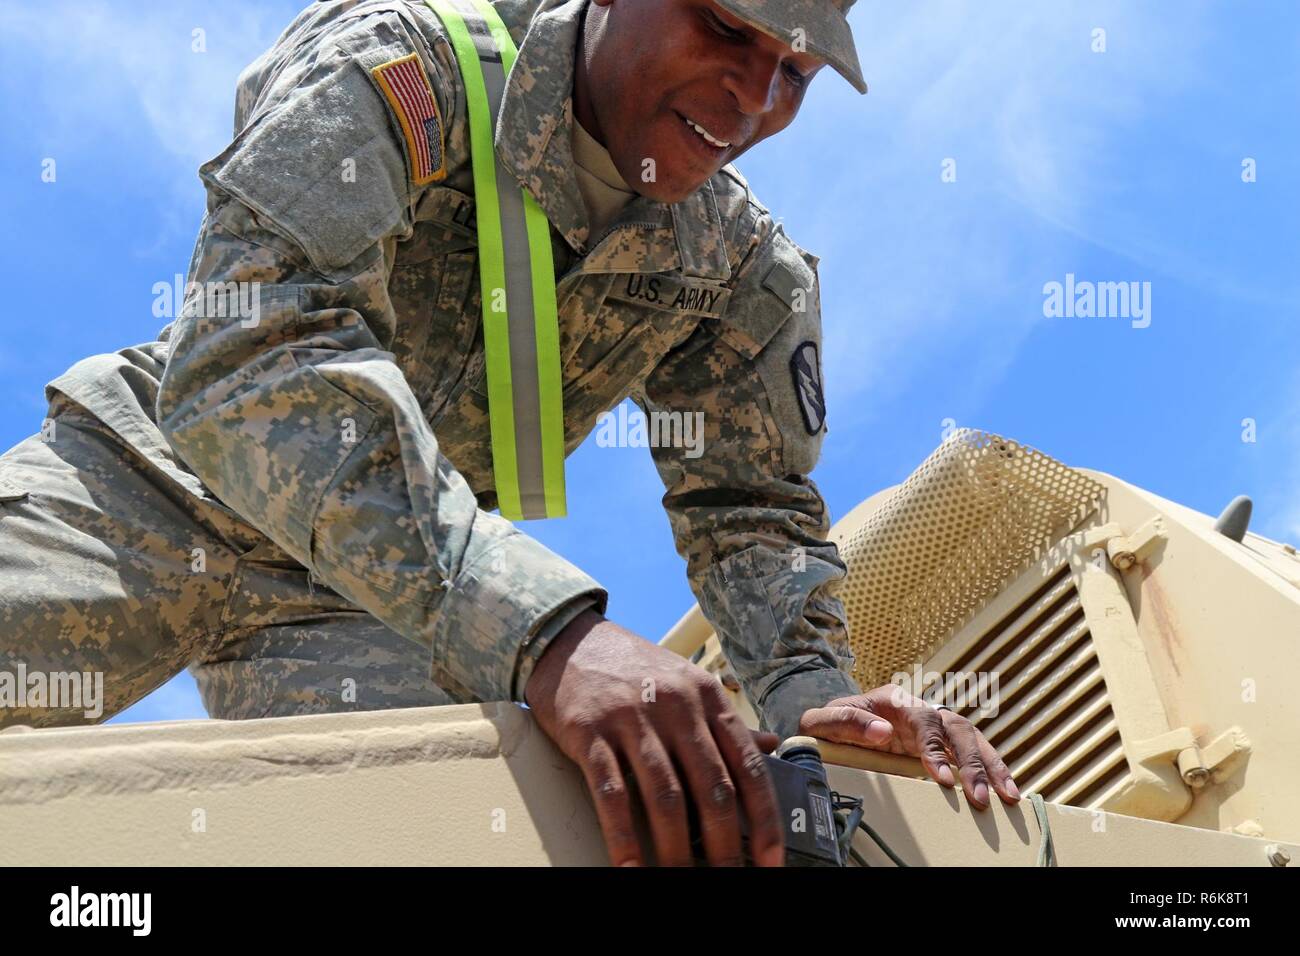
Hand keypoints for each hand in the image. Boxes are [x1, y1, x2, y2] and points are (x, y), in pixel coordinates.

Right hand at [524, 609, 784, 866]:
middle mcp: (676, 706)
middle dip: (724, 845)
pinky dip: (623, 837)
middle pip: (711, 787)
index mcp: (708, 697)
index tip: (771, 859)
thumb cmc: (634, 670)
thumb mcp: (687, 685)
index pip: (748, 765)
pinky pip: (611, 794)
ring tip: (681, 880)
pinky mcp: (590, 732)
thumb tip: (772, 746)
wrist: (569, 641)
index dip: (764, 819)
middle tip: (729, 877)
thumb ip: (725, 722)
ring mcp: (632, 718)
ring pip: (665, 796)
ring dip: (676, 850)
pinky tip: (631, 867)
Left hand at [799, 685, 1020, 808]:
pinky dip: (990, 770)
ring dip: (991, 766)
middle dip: (972, 762)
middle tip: (980, 797)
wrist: (834, 726)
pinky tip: (1004, 791)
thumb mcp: (823, 720)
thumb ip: (846, 721)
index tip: (942, 779)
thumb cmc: (829, 724)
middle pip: (955, 728)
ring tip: (1008, 796)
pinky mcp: (941, 746)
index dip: (935, 748)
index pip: (923, 720)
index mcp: (895, 700)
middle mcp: (921, 709)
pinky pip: (970, 754)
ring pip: (971, 739)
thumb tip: (882, 731)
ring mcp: (934, 727)